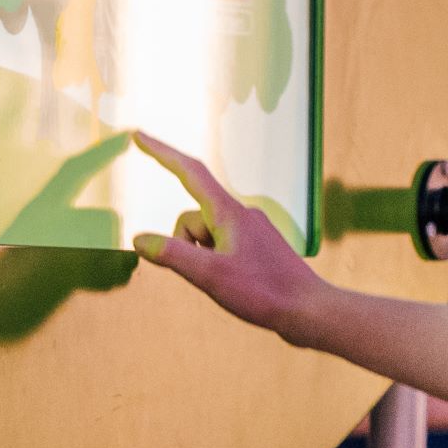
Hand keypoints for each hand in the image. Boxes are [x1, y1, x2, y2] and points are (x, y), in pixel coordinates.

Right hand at [130, 133, 329, 341]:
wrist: (309, 310)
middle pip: (191, 219)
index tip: (138, 137)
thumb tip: (139, 240)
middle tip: (210, 275)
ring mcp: (250, 230)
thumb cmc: (263, 292)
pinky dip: (214, 262)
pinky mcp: (256, 247)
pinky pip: (220, 246)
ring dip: (201, 258)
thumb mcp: (209, 275)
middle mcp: (241, 214)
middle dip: (185, 245)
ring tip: (227, 283)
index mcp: (229, 212)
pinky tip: (235, 284)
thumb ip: (172, 255)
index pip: (189, 172)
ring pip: (205, 236)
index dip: (161, 153)